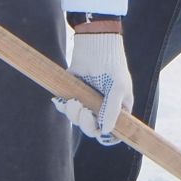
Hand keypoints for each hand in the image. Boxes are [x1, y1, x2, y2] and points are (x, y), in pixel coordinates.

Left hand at [55, 29, 133, 143]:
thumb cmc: (112, 65)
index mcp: (119, 109)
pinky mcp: (74, 95)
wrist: (95, 44)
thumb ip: (112, 110)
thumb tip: (105, 131)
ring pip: (77, 120)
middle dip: (85, 123)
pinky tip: (61, 100)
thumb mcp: (118, 87)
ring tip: (72, 101)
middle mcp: (103, 109)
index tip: (97, 131)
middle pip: (93, 129)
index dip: (105, 137)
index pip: (113, 133)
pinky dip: (63, 107)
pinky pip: (66, 109)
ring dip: (73, 114)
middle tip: (82, 111)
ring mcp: (88, 102)